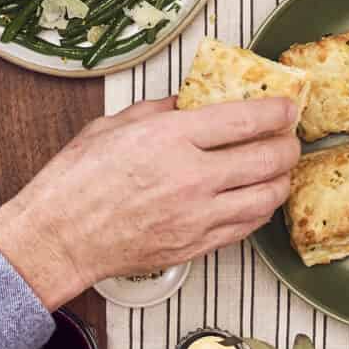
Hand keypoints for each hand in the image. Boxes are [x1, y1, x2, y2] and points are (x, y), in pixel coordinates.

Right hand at [0, 94, 301, 306]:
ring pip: (265, 197)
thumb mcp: (115, 124)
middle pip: (267, 159)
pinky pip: (244, 228)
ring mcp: (197, 216)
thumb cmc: (76, 181)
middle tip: (289, 137)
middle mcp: (192, 177)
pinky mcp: (194, 246)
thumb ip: (160, 110)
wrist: (59, 238)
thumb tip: (190, 102)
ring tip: (279, 169)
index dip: (277, 111)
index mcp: (172, 139)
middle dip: (288, 145)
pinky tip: (256, 199)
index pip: (246, 120)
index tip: (288, 107)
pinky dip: (258, 211)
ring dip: (280, 180)